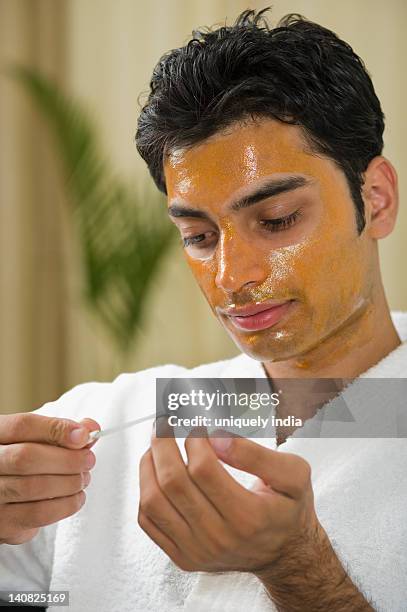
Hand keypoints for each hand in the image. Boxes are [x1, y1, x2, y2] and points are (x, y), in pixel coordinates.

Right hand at [0, 413, 99, 544]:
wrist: (0, 495)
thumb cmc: (20, 461)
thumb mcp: (31, 440)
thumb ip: (58, 432)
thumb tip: (90, 428)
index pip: (22, 426)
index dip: (56, 429)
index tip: (83, 435)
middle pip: (27, 457)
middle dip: (67, 459)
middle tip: (88, 460)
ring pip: (34, 488)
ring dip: (70, 483)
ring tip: (83, 479)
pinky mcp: (0, 524)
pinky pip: (38, 515)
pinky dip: (65, 505)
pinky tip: (75, 498)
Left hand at [138, 423, 319, 573]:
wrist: (286, 554)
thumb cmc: (288, 508)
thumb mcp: (293, 474)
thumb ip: (256, 453)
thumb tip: (216, 436)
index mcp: (248, 517)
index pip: (203, 469)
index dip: (194, 440)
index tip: (197, 425)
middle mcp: (219, 539)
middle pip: (173, 483)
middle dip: (163, 444)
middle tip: (165, 423)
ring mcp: (197, 552)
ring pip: (153, 502)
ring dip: (149, 465)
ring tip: (157, 445)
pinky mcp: (182, 557)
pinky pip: (148, 521)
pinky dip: (146, 490)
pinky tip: (156, 472)